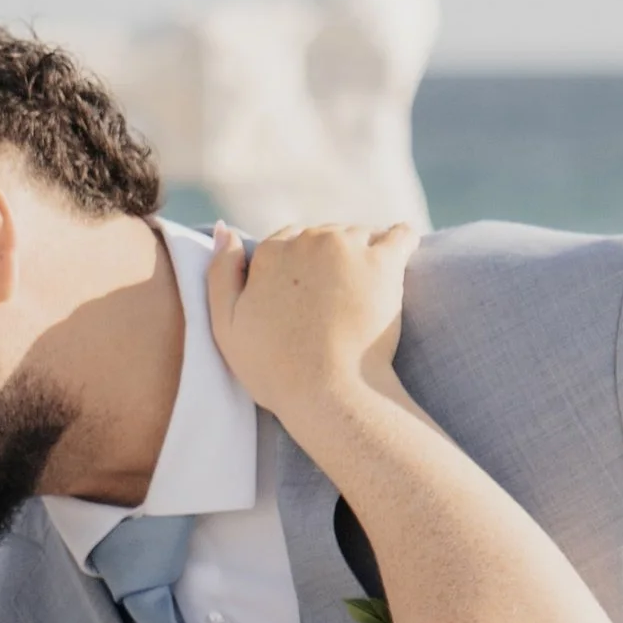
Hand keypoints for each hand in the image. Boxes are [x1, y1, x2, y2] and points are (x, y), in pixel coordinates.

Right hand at [205, 219, 414, 440]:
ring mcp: (348, 247)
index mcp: (269, 253)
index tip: (303, 298)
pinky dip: (401, 242)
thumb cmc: (275, 370)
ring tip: (362, 296)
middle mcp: (308, 240)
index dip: (293, 269)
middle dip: (326, 261)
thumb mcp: (226, 326)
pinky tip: (400, 255)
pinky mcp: (385, 262)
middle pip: (321, 237)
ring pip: (358, 236)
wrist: (328, 394)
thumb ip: (221, 273)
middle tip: (332, 304)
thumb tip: (223, 228)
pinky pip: (400, 236)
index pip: (285, 242)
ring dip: (360, 256)